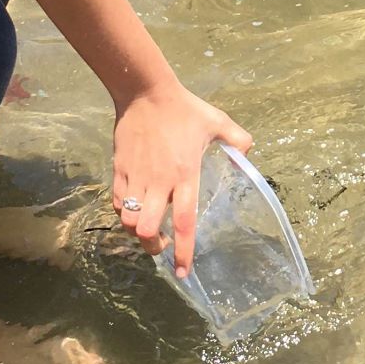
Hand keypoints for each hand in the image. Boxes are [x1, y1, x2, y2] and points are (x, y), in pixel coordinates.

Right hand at [113, 83, 250, 277]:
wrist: (145, 92)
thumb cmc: (184, 108)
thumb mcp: (217, 121)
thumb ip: (237, 139)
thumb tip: (248, 155)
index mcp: (185, 175)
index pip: (184, 222)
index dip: (183, 251)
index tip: (183, 271)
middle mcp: (159, 182)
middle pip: (147, 230)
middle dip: (153, 246)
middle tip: (161, 246)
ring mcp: (136, 177)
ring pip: (128, 221)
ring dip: (136, 232)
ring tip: (147, 230)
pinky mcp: (119, 169)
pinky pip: (116, 202)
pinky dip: (123, 212)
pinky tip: (132, 209)